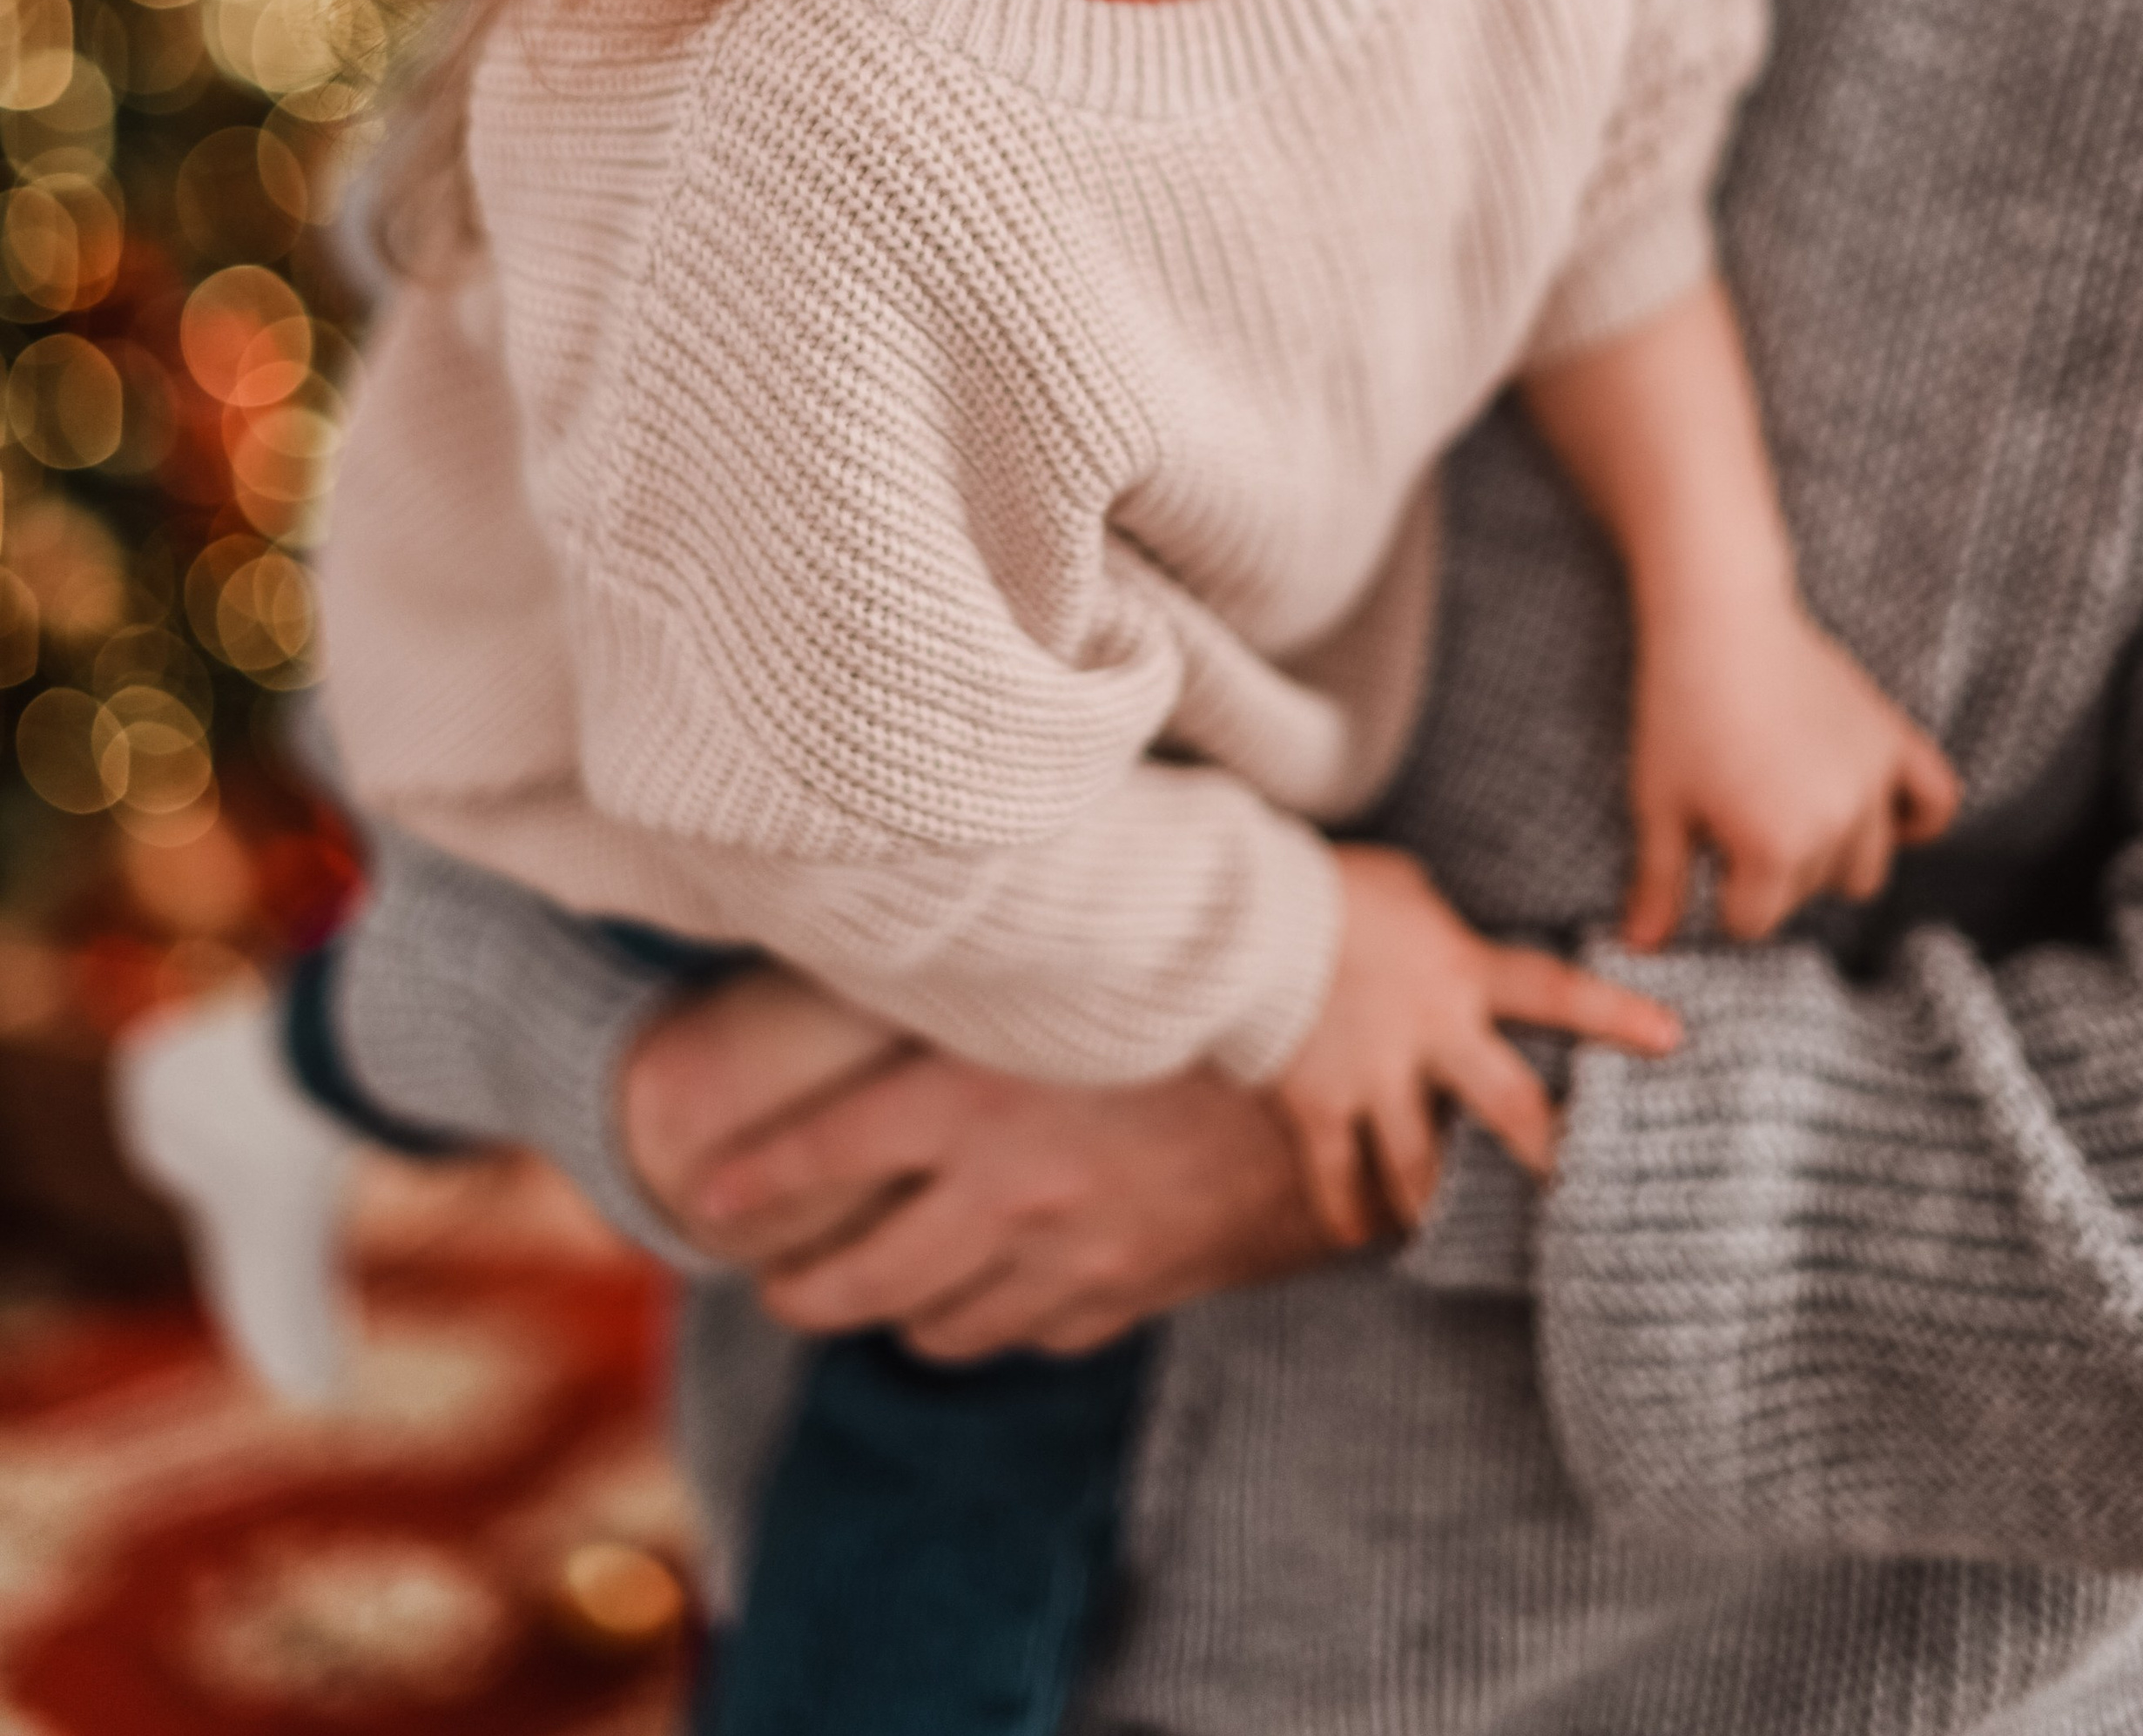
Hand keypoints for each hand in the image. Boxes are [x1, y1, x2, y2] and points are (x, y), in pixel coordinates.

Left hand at [623, 987, 1329, 1357]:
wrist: (1347, 1060)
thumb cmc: (1209, 968)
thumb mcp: (1083, 941)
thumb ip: (991, 946)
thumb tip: (910, 898)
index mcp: (978, 1085)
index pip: (821, 1154)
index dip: (748, 1184)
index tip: (703, 1200)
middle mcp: (1007, 1185)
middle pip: (858, 1273)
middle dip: (798, 1286)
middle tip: (770, 1276)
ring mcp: (1070, 1254)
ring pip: (937, 1322)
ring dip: (888, 1314)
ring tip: (859, 1297)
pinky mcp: (1130, 1292)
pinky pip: (1029, 1335)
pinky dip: (991, 1324)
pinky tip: (979, 1300)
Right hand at [1272, 845, 1683, 1245]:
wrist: (1241, 913)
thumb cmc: (1324, 883)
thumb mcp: (1401, 886)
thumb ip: (1435, 925)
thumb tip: (1442, 935)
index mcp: (1460, 970)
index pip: (1555, 993)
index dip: (1616, 1016)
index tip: (1673, 1040)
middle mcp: (1430, 1035)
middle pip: (1510, 1108)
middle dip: (1553, 1154)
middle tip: (1587, 1198)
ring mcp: (1373, 1078)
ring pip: (1421, 1166)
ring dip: (1441, 1206)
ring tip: (1459, 1236)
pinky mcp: (1316, 1106)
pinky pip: (1335, 1179)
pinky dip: (1348, 1213)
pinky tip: (1361, 1237)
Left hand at [1625, 598, 1962, 948]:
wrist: (1718, 617)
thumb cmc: (1677, 710)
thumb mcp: (1657, 802)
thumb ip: (1658, 884)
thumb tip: (1639, 953)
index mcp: (1774, 849)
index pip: (1752, 922)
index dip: (1718, 893)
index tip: (1700, 852)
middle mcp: (1837, 825)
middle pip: (1807, 894)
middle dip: (1766, 872)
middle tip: (1732, 816)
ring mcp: (1873, 783)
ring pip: (1865, 866)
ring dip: (1828, 855)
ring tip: (1784, 809)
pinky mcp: (1894, 741)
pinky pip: (1935, 802)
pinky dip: (1916, 819)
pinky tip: (1878, 816)